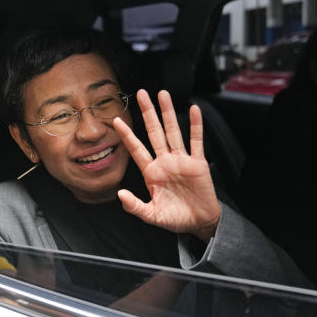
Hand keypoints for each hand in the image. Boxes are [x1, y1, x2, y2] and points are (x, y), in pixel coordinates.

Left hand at [113, 89, 220, 240]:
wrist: (199, 222)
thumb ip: (135, 206)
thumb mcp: (152, 215)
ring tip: (163, 94)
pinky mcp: (197, 163)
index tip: (117, 120)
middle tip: (141, 94)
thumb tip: (120, 195)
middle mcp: (165, 162)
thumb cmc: (175, 219)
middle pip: (154, 132)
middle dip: (148, 113)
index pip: (136, 149)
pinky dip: (195, 126)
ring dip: (168, 113)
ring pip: (173, 131)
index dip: (127, 135)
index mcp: (151, 173)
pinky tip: (193, 110)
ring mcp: (181, 160)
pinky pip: (196, 141)